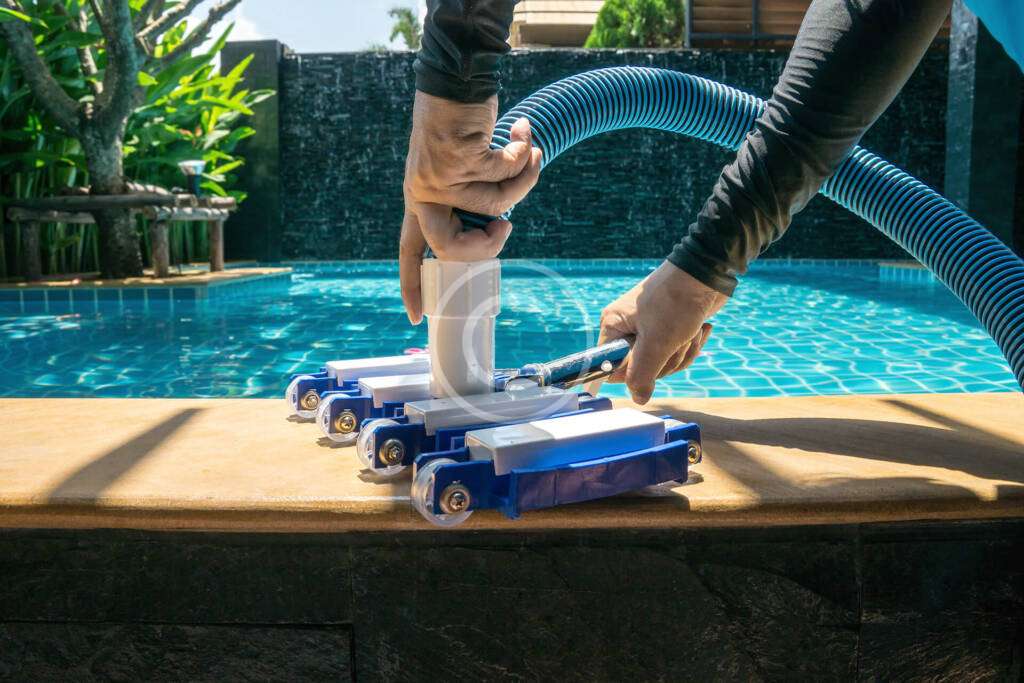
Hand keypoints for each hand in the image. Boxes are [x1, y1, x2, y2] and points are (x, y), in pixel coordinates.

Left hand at [400, 91, 542, 323]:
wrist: (458, 80)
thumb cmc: (463, 128)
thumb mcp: (458, 173)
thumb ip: (469, 203)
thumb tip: (497, 231)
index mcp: (419, 200)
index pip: (409, 251)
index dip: (412, 285)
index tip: (415, 317)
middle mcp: (422, 192)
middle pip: (451, 247)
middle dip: (488, 246)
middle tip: (506, 228)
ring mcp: (439, 177)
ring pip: (494, 206)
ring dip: (521, 180)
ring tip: (527, 153)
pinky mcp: (460, 158)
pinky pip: (507, 174)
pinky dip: (525, 154)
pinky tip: (522, 134)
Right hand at [599, 261, 727, 403]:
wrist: (707, 274)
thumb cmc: (676, 303)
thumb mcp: (656, 344)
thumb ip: (642, 376)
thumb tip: (637, 399)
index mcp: (613, 326)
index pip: (611, 366)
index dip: (631, 372)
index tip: (650, 362)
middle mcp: (627, 327)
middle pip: (641, 369)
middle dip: (667, 360)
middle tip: (676, 341)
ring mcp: (649, 328)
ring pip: (662, 362)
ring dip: (683, 351)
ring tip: (692, 331)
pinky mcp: (669, 328)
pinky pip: (676, 352)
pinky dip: (691, 344)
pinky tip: (700, 328)